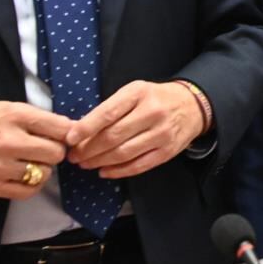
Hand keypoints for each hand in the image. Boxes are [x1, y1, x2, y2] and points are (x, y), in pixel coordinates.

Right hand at [0, 101, 70, 198]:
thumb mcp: (8, 108)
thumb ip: (39, 118)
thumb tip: (70, 128)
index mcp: (14, 117)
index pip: (59, 127)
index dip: (67, 133)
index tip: (64, 136)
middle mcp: (9, 141)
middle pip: (56, 153)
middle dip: (54, 151)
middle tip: (44, 149)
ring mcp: (1, 166)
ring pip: (44, 173)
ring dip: (42, 168)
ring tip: (31, 162)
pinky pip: (28, 191)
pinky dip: (32, 184)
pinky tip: (25, 176)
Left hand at [66, 79, 201, 177]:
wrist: (192, 106)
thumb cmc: (156, 98)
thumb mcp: (134, 92)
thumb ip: (111, 108)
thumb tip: (81, 129)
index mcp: (138, 94)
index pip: (108, 113)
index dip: (86, 128)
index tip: (70, 139)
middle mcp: (151, 113)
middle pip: (113, 136)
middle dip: (89, 149)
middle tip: (74, 156)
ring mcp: (161, 134)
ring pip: (123, 153)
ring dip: (99, 161)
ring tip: (85, 163)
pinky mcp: (167, 151)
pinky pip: (138, 165)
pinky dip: (118, 171)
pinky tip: (104, 171)